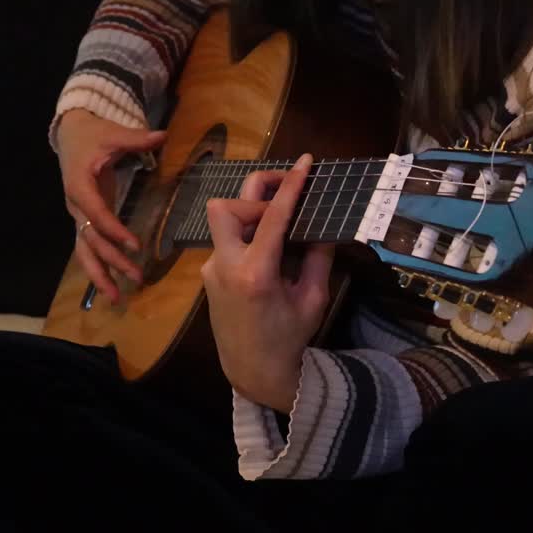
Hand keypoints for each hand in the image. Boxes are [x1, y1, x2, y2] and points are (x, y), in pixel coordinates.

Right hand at [56, 109, 166, 301]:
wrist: (70, 134)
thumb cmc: (92, 134)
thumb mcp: (113, 134)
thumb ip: (137, 138)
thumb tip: (163, 135)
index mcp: (79, 186)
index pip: (97, 214)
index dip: (114, 231)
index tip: (135, 246)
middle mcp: (75, 206)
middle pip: (90, 240)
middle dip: (111, 261)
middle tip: (136, 277)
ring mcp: (77, 215)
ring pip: (84, 251)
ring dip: (99, 275)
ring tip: (117, 298)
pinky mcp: (83, 220)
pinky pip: (89, 248)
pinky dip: (99, 268)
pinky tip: (112, 287)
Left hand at [201, 155, 334, 411]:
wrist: (252, 371)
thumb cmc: (288, 339)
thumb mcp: (313, 299)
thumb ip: (318, 258)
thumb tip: (324, 225)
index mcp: (256, 274)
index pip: (272, 216)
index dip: (290, 184)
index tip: (304, 161)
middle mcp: (226, 267)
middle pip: (225, 207)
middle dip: (255, 194)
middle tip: (284, 196)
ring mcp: (211, 270)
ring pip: (223, 222)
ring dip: (250, 215)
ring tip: (280, 228)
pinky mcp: (208, 275)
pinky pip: (226, 241)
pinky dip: (248, 236)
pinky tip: (269, 253)